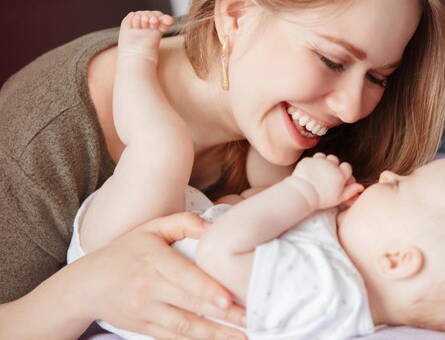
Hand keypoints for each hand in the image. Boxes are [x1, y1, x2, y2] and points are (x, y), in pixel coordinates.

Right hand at [72, 212, 246, 339]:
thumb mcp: (151, 228)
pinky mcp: (144, 328)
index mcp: (154, 261)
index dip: (206, 291)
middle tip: (249, 321)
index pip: (184, 278)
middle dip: (222, 317)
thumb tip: (211, 228)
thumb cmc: (126, 251)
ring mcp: (146, 312)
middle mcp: (149, 289)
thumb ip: (182, 223)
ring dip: (214, 336)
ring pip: (184, 327)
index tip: (228, 300)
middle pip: (190, 305)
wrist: (87, 285)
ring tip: (241, 338)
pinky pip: (173, 338)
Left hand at [292, 153, 362, 209]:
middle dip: (332, 165)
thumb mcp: (338, 198)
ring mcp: (318, 161)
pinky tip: (310, 173)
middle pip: (335, 159)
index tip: (338, 177)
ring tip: (318, 172)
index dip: (343, 172)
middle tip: (326, 175)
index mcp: (340, 174)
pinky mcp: (308, 160)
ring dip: (323, 162)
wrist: (302, 194)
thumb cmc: (321, 199)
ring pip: (324, 157)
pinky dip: (312, 164)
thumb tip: (361, 187)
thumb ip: (351, 191)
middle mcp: (331, 165)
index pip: (347, 167)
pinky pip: (312, 159)